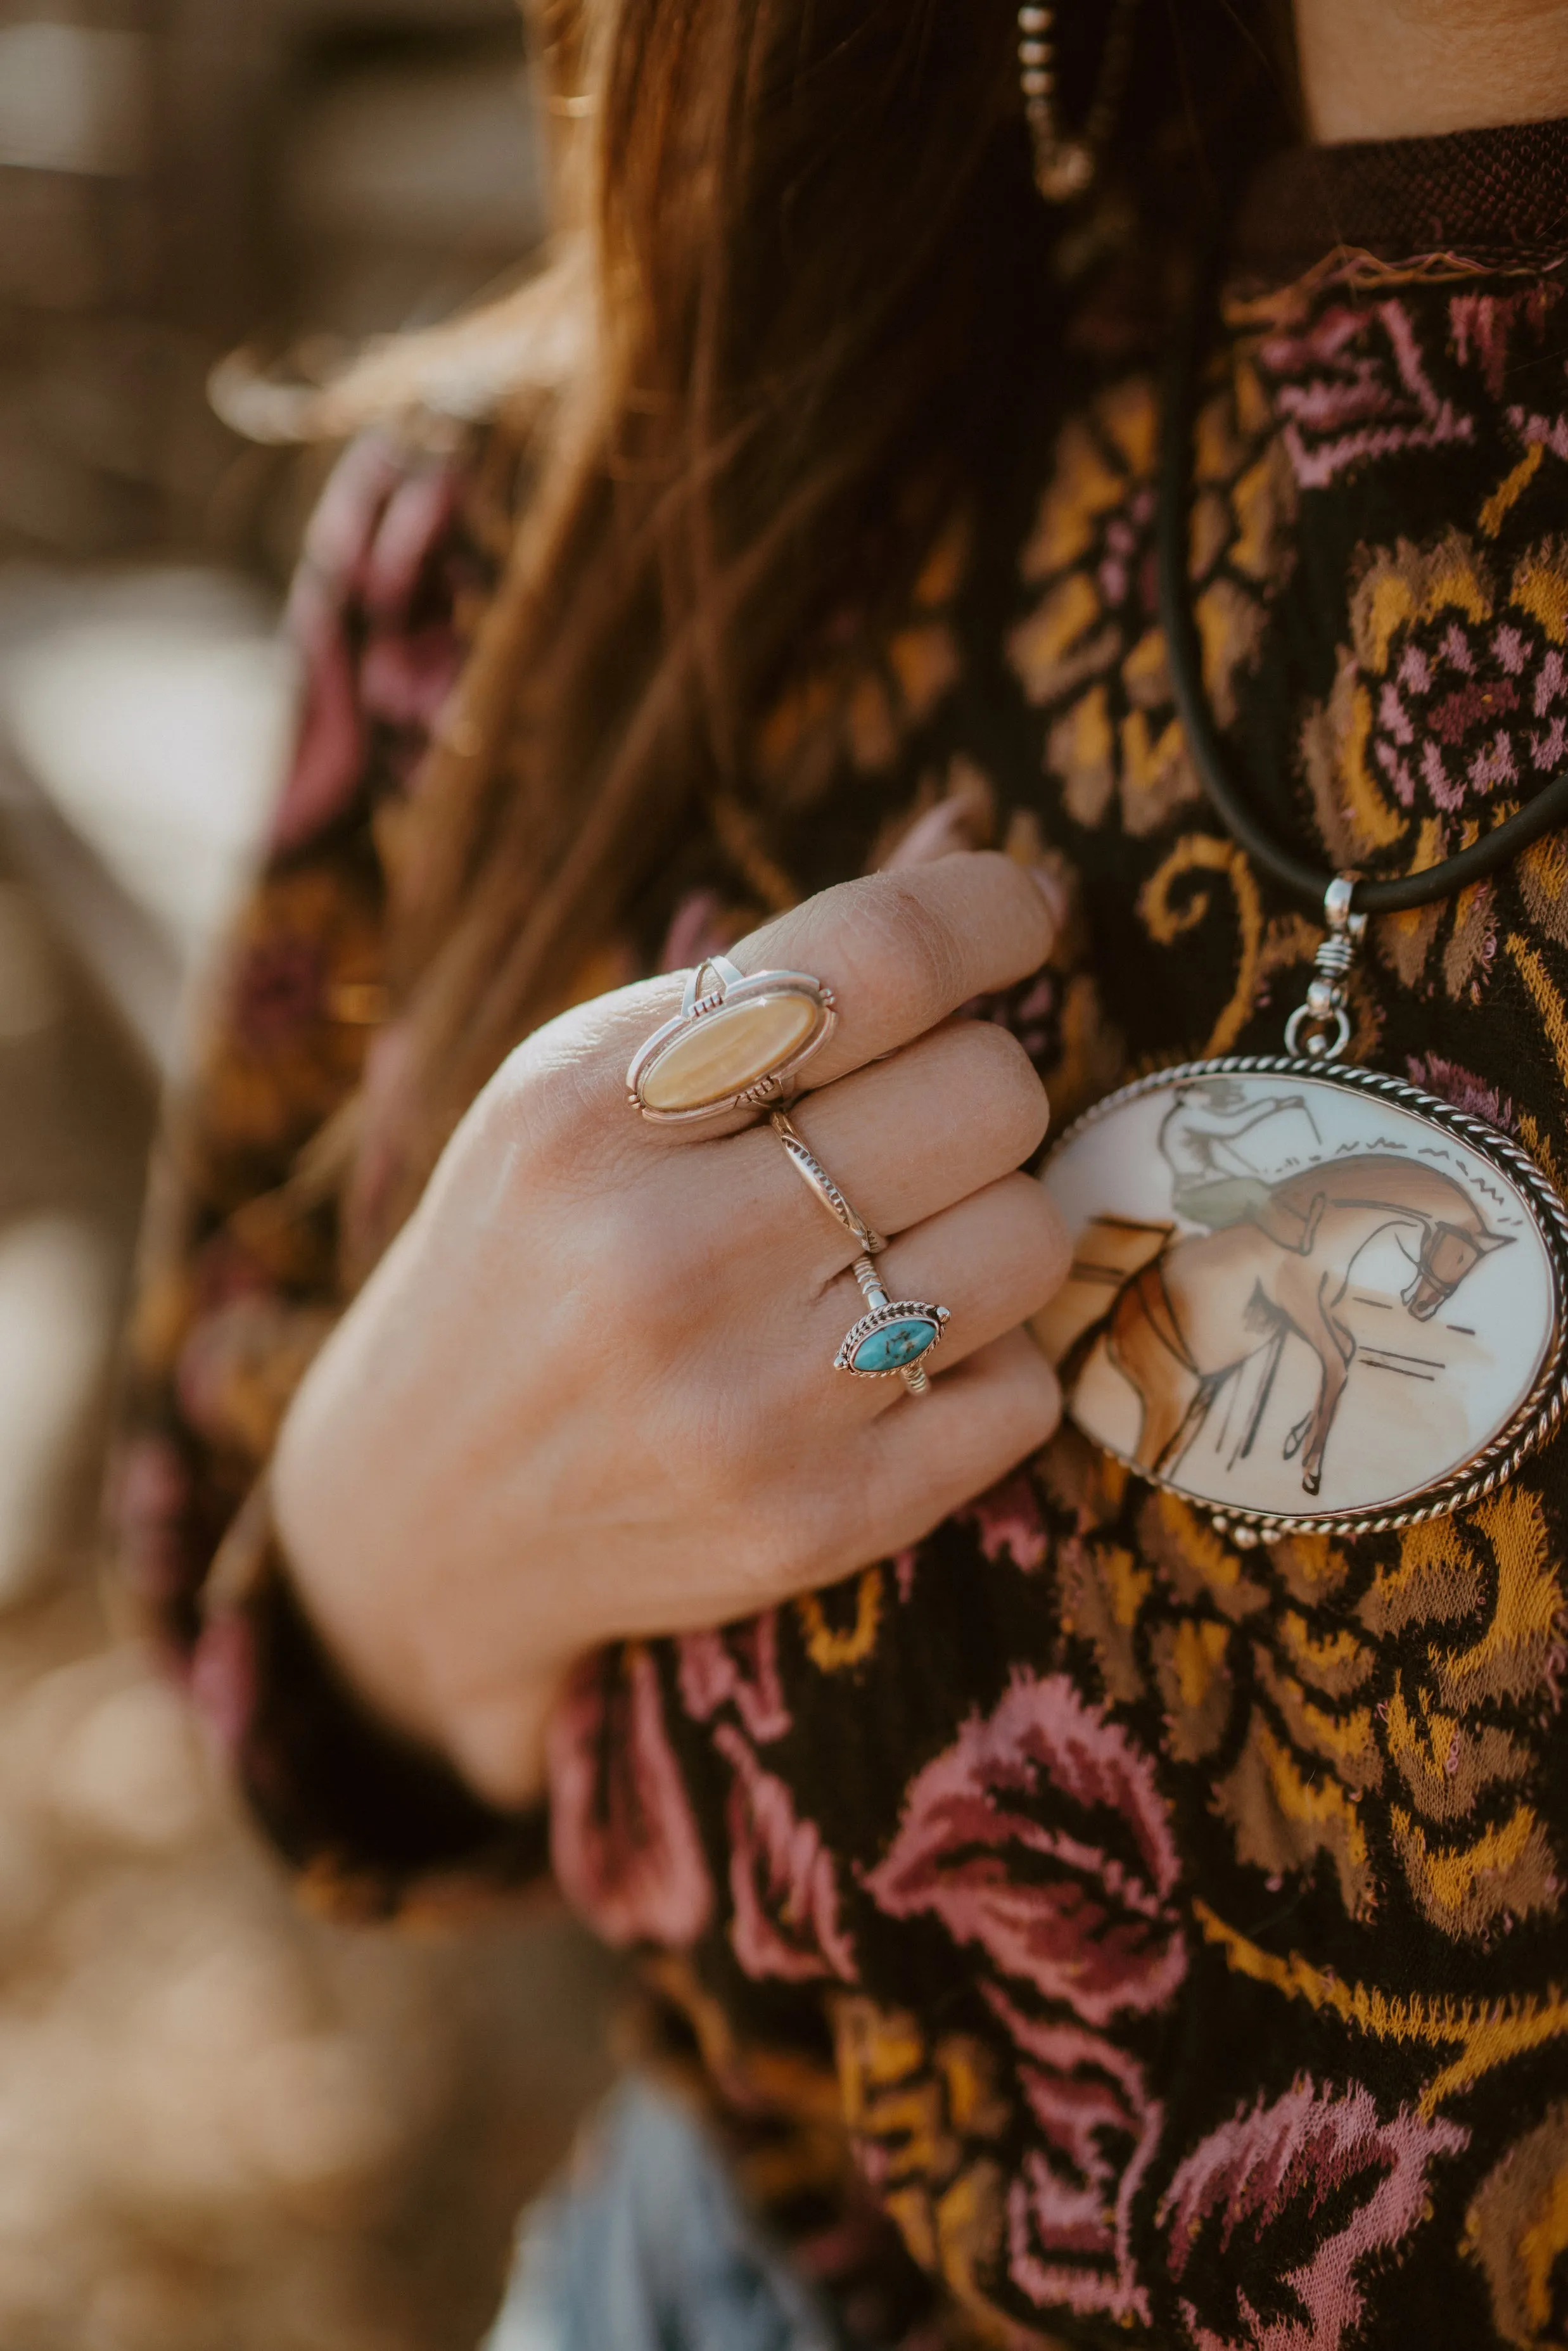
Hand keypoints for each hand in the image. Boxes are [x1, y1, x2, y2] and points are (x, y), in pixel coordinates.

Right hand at [271, 853, 1068, 1806]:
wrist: (421, 1513)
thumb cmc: (526, 1258)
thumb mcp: (582, 1088)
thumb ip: (772, 973)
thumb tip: (971, 837)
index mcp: (588, 1112)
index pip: (871, 961)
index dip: (988, 913)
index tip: (1018, 914)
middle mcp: (662, 1258)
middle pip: (988, 1094)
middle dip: (979, 1085)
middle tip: (913, 1122)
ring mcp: (745, 1406)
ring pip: (1030, 1239)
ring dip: (990, 1223)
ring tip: (892, 1244)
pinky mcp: (817, 1522)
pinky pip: (1025, 1388)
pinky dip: (981, 1360)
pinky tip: (882, 1360)